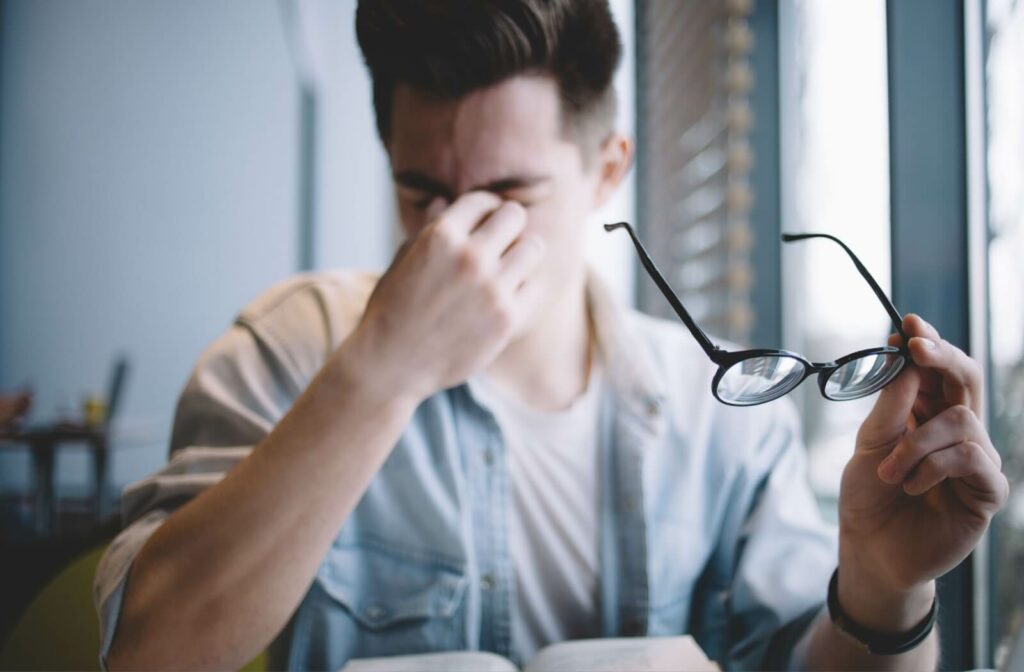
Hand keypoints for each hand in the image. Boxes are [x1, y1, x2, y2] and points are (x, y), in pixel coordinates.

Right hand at [345, 191, 545, 401]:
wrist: (391, 364)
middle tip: (501, 244)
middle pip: (515, 216)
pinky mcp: (507, 318)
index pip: (483, 201)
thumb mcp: (403, 259)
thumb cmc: (393, 309)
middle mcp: (469, 256)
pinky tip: (507, 297)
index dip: (485, 211)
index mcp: (441, 235)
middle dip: (508, 226)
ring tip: (508, 269)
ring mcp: (491, 288)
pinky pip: (535, 286)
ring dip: (522, 255)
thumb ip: (428, 228)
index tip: (483, 225)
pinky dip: (525, 290)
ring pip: (534, 247)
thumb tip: (444, 200)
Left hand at [837, 314, 1007, 630]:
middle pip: (968, 378)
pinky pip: (972, 458)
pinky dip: (934, 467)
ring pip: (963, 420)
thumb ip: (892, 404)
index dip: (929, 342)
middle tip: (916, 346)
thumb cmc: (869, 495)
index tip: (907, 321)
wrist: (870, 549)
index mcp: (928, 413)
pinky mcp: (987, 492)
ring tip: (891, 471)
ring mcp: (976, 460)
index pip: (940, 368)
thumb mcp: (870, 443)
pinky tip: (911, 486)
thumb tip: (906, 358)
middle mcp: (957, 431)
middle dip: (942, 356)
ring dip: (917, 442)